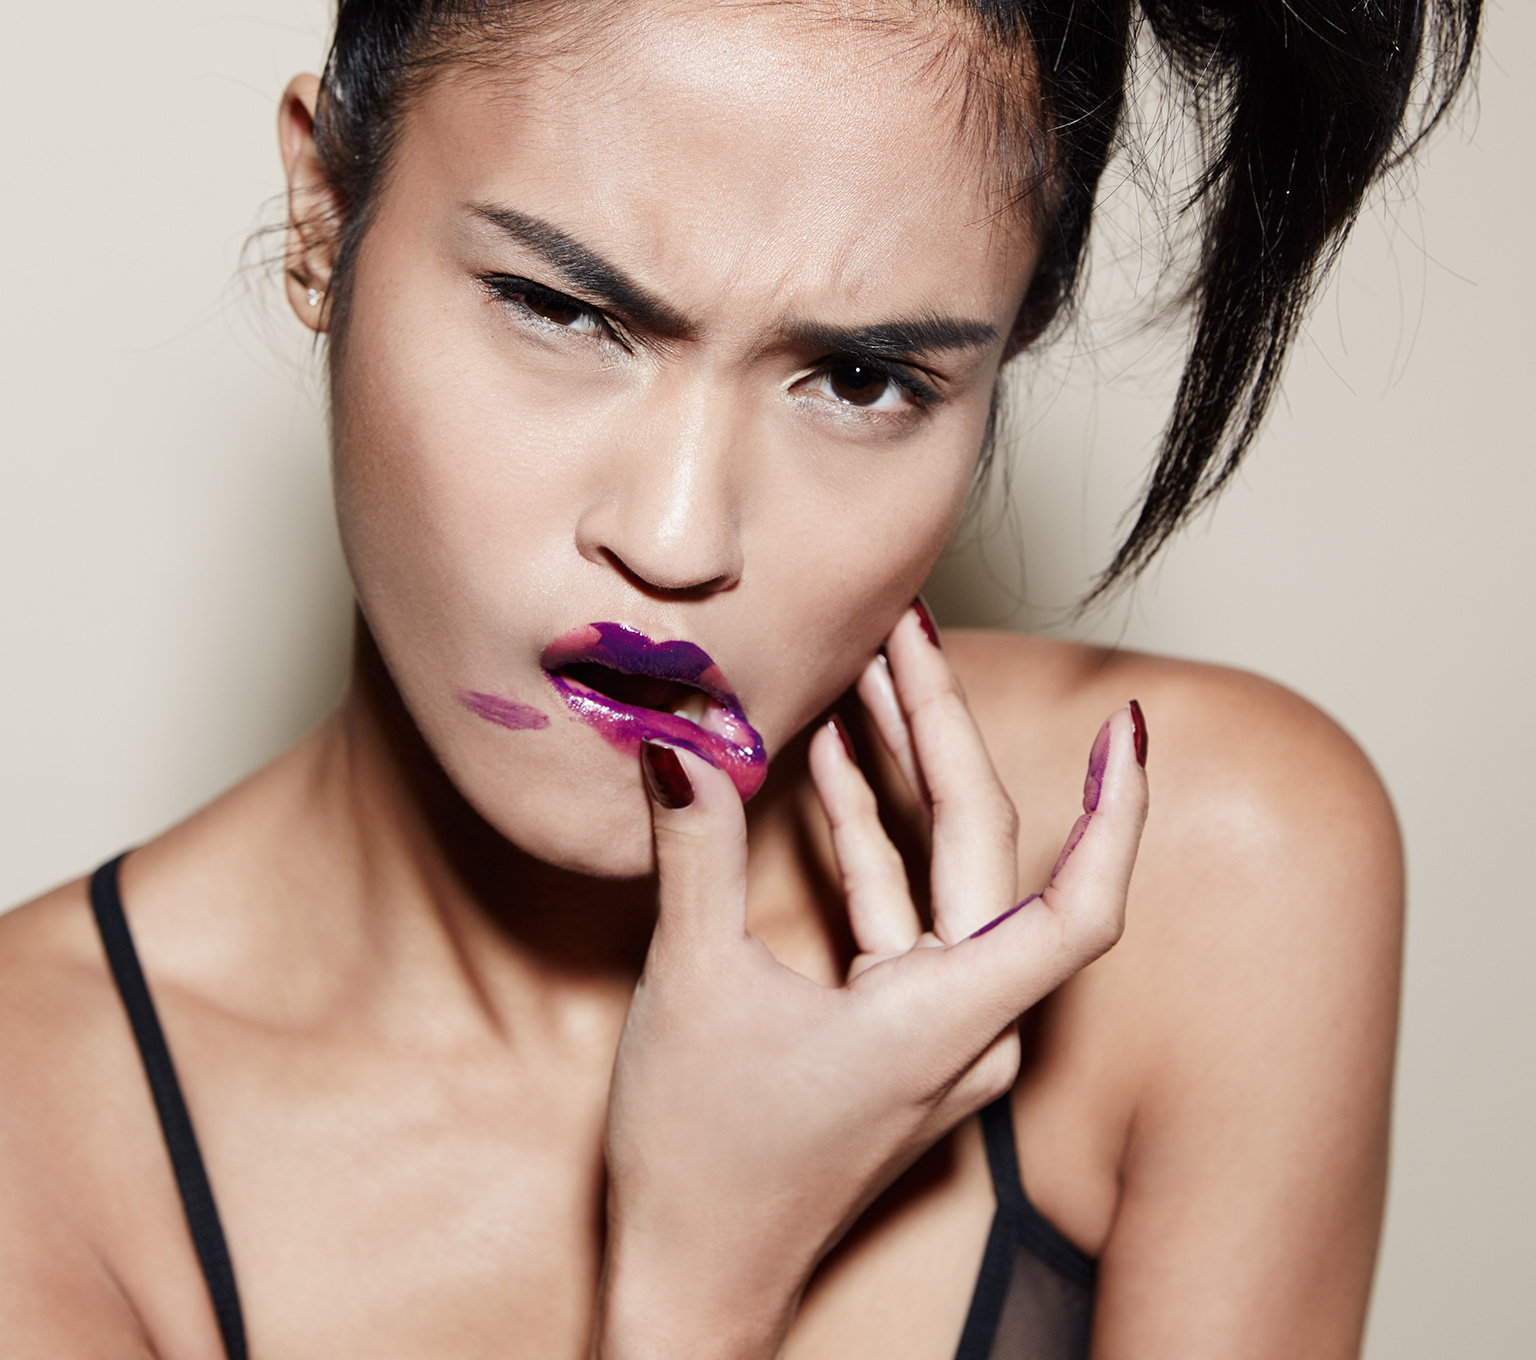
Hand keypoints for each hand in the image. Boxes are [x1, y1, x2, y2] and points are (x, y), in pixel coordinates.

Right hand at [595, 608, 1148, 1359]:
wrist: (692, 1292)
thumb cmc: (702, 1167)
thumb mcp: (691, 986)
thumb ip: (697, 850)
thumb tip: (684, 735)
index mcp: (946, 1019)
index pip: (1078, 908)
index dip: (1114, 813)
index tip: (1129, 724)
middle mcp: (967, 1025)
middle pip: (987, 852)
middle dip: (944, 730)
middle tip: (905, 627)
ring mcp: (937, 1033)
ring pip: (942, 874)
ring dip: (900, 774)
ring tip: (866, 668)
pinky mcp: (898, 1035)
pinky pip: (902, 913)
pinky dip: (869, 838)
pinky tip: (825, 766)